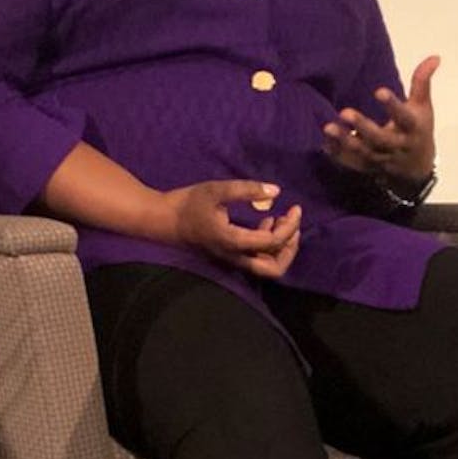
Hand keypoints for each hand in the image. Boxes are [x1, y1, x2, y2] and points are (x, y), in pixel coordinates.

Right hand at [164, 180, 301, 278]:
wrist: (162, 220)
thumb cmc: (187, 204)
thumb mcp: (216, 191)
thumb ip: (246, 190)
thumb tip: (276, 191)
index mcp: (234, 242)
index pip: (273, 241)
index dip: (290, 226)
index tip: (295, 208)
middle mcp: (236, 257)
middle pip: (274, 268)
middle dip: (290, 248)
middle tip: (293, 225)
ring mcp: (231, 259)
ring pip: (266, 266)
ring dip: (280, 248)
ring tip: (280, 222)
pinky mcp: (228, 255)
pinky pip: (256, 259)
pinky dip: (267, 246)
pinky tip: (263, 223)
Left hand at [323, 55, 437, 188]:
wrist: (415, 168)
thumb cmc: (417, 129)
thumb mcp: (422, 107)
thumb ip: (422, 83)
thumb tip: (434, 56)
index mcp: (412, 129)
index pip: (404, 117)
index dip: (393, 105)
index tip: (379, 91)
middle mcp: (396, 146)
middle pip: (380, 138)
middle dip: (363, 127)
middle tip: (345, 112)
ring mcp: (380, 158)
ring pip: (362, 152)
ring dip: (345, 141)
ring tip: (327, 127)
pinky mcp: (365, 166)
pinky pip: (349, 162)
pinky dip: (336, 154)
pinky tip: (322, 142)